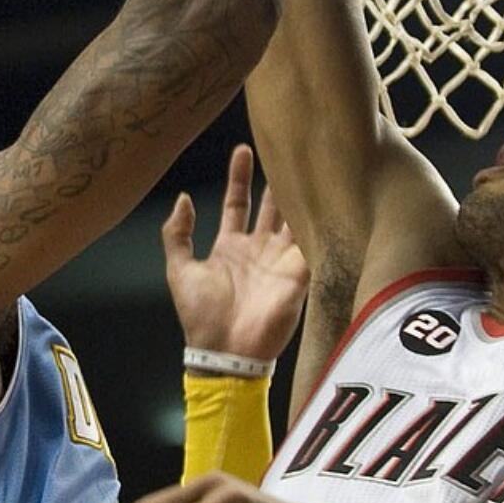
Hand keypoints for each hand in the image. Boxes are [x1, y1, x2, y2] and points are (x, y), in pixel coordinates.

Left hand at [164, 144, 308, 361]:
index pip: (238, 202)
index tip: (243, 149)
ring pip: (294, 219)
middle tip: (286, 149)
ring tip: (309, 165)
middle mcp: (259, 250)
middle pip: (271, 206)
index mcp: (231, 247)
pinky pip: (312, 243)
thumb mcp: (179, 270)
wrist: (226, 353)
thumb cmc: (201, 315)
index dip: (239, 177)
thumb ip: (177, 234)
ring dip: (301, 195)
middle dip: (277, 179)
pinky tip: (326, 199)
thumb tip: (183, 199)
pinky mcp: (300, 275)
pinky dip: (318, 223)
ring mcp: (281, 261)